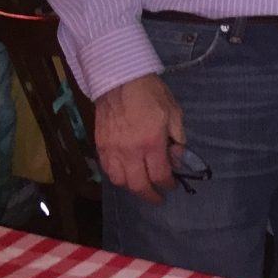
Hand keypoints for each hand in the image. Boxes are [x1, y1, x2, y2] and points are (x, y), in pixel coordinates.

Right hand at [93, 73, 186, 202]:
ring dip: (132, 187)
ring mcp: (112, 150)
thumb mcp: (174, 113)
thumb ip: (177, 139)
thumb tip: (176, 159)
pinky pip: (107, 170)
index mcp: (151, 143)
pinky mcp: (100, 146)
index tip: (172, 185)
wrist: (120, 79)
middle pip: (138, 185)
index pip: (160, 175)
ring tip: (142, 184)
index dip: (168, 184)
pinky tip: (126, 172)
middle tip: (157, 197)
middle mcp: (130, 151)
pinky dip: (117, 176)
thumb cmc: (151, 94)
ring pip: (120, 181)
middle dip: (150, 196)